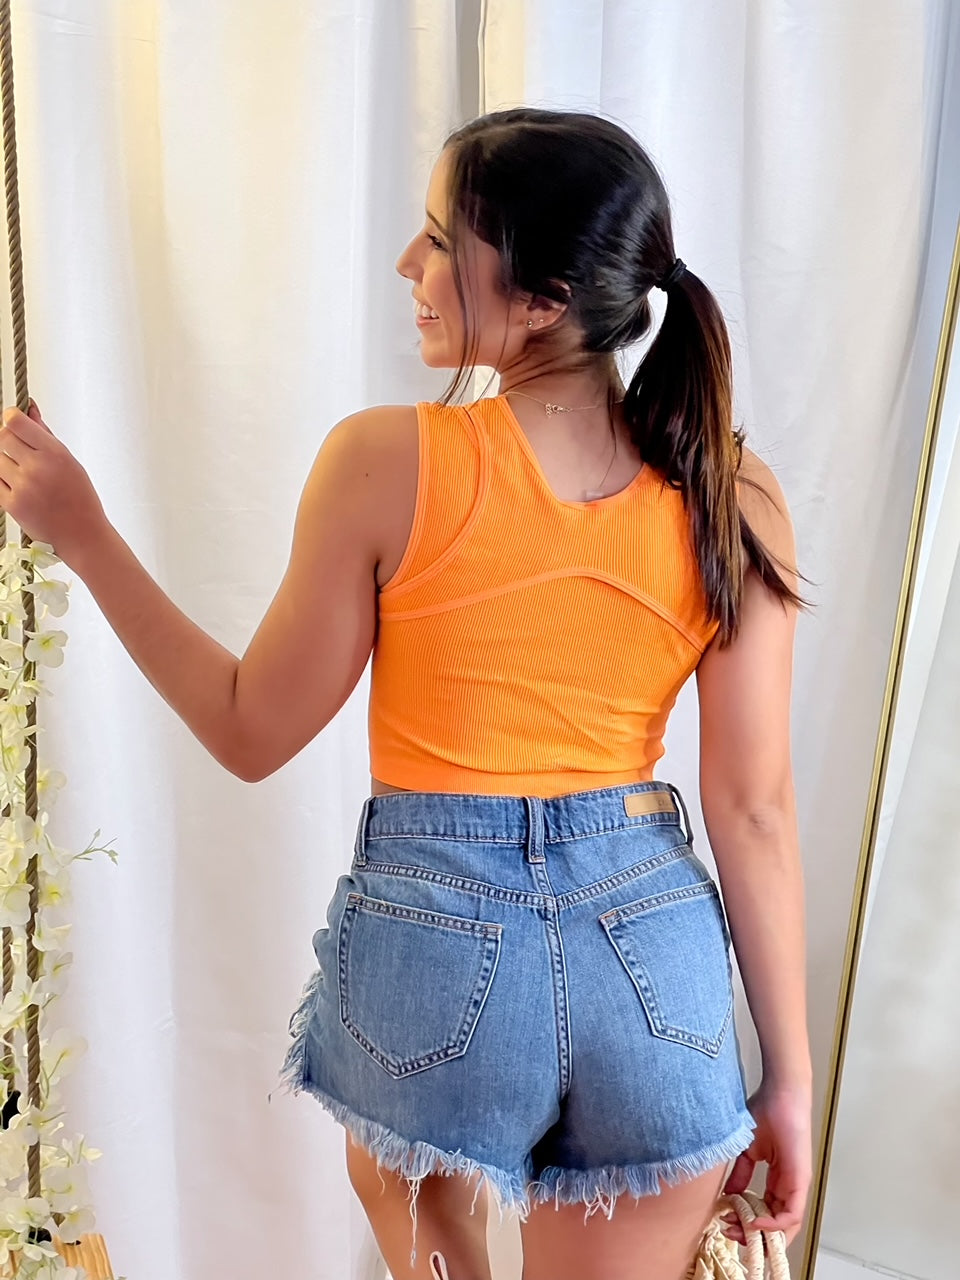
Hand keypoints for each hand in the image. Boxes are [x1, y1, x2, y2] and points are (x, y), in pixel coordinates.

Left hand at [0, 399, 107, 564]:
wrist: (82, 535)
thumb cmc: (80, 498)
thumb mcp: (69, 462)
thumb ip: (45, 435)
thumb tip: (29, 408)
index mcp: (55, 454)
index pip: (16, 422)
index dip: (11, 417)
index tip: (13, 420)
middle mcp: (37, 468)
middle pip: (2, 437)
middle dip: (6, 438)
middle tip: (16, 447)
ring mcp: (22, 487)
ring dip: (4, 461)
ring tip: (20, 471)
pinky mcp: (11, 504)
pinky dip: (2, 479)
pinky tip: (16, 483)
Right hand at [721, 1080, 811, 1245]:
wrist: (781, 1093)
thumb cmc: (766, 1112)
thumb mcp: (748, 1150)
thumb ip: (741, 1174)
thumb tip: (729, 1195)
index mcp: (779, 1180)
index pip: (767, 1213)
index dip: (747, 1223)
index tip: (726, 1222)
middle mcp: (790, 1186)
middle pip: (777, 1226)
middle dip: (752, 1235)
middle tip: (730, 1234)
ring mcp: (797, 1185)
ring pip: (786, 1226)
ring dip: (762, 1234)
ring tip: (740, 1232)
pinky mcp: (800, 1180)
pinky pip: (792, 1214)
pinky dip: (775, 1225)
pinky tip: (756, 1224)